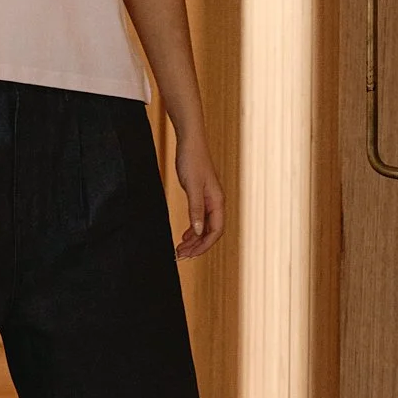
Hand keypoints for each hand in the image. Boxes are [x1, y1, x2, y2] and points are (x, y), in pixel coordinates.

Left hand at [172, 136, 224, 259]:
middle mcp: (216, 203)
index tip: (191, 254)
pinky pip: (199, 218)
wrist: (190, 142)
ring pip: (204, 227)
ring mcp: (208, 200)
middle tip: (182, 255)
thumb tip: (197, 231)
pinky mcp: (200, 196)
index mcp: (217, 201)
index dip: (204, 245)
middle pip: (210, 232)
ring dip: (194, 239)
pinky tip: (184, 235)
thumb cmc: (192, 160)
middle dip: (197, 246)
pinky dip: (192, 229)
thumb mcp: (192, 186)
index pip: (215, 231)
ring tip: (181, 248)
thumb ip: (195, 209)